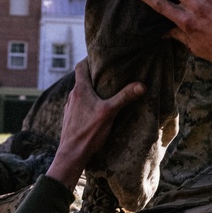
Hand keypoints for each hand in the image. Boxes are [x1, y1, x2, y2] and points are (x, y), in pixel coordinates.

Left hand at [46, 61, 144, 188]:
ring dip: (91, 91)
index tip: (101, 57)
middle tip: (109, 74)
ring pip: (80, 93)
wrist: (71, 155)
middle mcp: (72, 96)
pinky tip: (96, 112)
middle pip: (82, 79)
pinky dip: (87, 104)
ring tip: (105, 92)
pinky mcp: (70, 119)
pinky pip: (79, 106)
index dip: (89, 60)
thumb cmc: (89, 132)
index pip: (81, 66)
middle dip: (94, 76)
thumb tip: (142, 85)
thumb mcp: (110, 112)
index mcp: (80, 90)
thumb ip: (125, 97)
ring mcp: (70, 108)